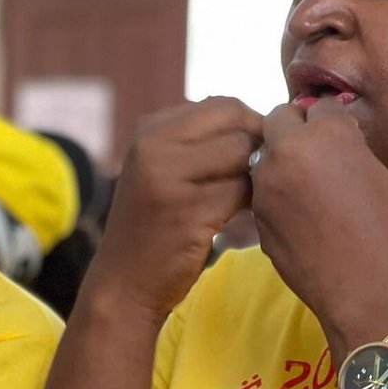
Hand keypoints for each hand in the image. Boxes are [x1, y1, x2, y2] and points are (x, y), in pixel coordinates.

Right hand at [88, 98, 261, 321]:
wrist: (124, 284)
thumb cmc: (156, 230)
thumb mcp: (162, 173)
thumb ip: (198, 144)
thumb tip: (259, 124)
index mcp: (149, 130)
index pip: (221, 104)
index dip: (251, 126)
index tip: (258, 153)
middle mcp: (154, 144)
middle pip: (235, 120)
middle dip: (259, 144)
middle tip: (263, 175)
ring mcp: (168, 175)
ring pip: (242, 153)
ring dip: (257, 175)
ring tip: (253, 198)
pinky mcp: (189, 209)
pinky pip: (242, 191)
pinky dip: (252, 204)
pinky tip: (246, 220)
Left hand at [250, 100, 387, 357]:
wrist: (368, 293)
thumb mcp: (382, 178)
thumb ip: (351, 151)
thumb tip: (337, 143)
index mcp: (328, 134)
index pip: (320, 105)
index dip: (332, 121)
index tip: (340, 136)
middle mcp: (288, 151)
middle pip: (280, 119)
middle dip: (296, 130)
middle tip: (316, 155)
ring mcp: (267, 186)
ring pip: (266, 156)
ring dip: (282, 163)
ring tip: (309, 191)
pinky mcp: (257, 218)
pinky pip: (264, 193)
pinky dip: (278, 197)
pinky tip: (302, 220)